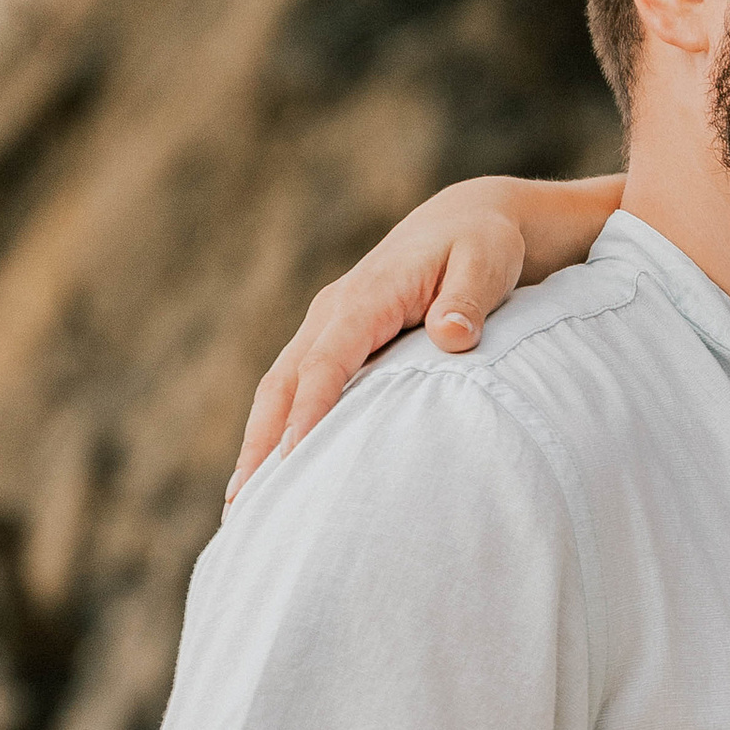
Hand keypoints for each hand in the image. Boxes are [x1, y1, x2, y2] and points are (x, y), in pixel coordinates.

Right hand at [228, 172, 621, 502]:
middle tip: (246, 507)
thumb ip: (468, 300)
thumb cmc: (483, 244)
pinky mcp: (333, 342)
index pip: (328, 363)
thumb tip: (453, 338)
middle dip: (261, 444)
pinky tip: (272, 477)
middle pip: (284, 384)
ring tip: (243, 509)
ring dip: (257, 445)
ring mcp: (327, 327)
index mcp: (365, 297)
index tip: (293, 463)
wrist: (469, 220)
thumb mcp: (486, 263)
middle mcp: (333, 312)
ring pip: (279, 390)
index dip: (309, 413)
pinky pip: (296, 389)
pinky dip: (277, 430)